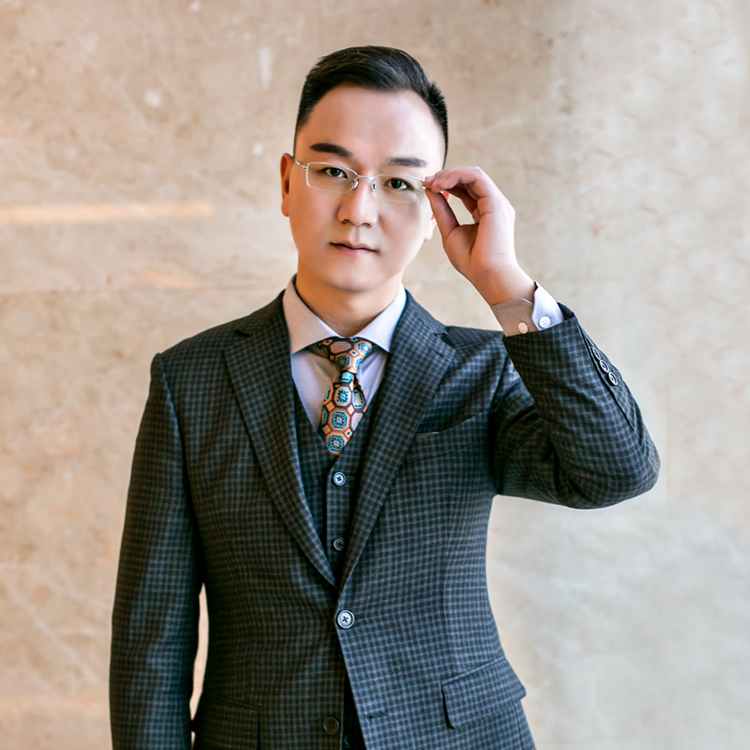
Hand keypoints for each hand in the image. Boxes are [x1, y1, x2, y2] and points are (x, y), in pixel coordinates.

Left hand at [424, 167, 534, 305]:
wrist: (488, 275)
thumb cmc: (472, 261)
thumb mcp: (450, 231)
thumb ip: (441, 211)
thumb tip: (430, 190)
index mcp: (485, 212)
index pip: (466, 189)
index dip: (446, 184)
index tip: (427, 187)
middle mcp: (493, 205)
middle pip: (469, 179)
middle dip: (445, 176)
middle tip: (426, 181)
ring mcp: (497, 202)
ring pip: (473, 174)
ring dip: (449, 174)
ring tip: (432, 183)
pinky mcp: (496, 201)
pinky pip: (476, 177)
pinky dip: (457, 176)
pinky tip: (441, 185)